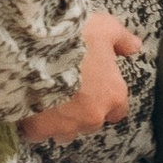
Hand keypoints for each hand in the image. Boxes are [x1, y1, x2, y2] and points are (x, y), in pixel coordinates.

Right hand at [21, 10, 141, 145]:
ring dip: (59, 122)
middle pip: (90, 123)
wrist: (33, 50)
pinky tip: (27, 107)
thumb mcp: (104, 28)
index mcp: (113, 95)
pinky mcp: (39, 130)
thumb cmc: (74, 38)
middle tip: (66, 91)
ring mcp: (66, 126)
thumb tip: (135, 47)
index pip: (117, 110)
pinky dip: (33, 125)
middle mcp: (93, 116)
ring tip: (46, 102)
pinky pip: (37, 134)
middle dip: (81, 113)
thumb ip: (122, 39)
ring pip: (65, 132)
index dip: (105, 101)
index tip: (92, 90)